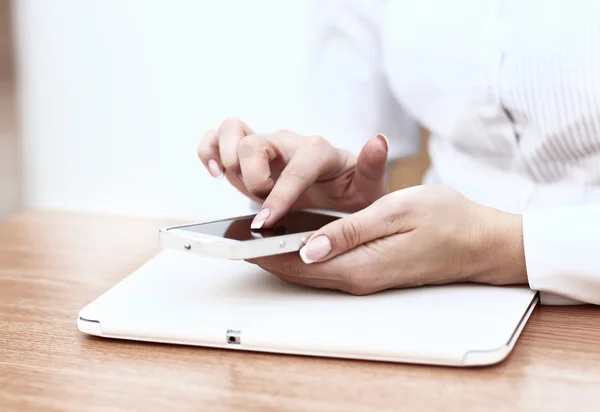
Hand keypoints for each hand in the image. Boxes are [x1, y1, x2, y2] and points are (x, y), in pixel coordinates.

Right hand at [197, 118, 388, 227]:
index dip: (279, 196)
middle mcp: (288, 142)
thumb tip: (378, 141)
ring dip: (224, 156)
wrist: (334, 189)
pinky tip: (214, 172)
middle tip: (261, 203)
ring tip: (227, 180)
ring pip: (232, 129)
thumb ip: (371, 167)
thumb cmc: (349, 191)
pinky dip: (208, 150)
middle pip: (255, 143)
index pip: (295, 169)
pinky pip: (217, 137)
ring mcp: (266, 144)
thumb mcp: (366, 187)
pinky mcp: (247, 151)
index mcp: (317, 152)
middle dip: (252, 179)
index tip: (266, 221)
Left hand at [249, 185, 527, 294]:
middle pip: (297, 271)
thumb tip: (306, 248)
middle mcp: (357, 279)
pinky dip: (302, 254)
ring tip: (254, 235)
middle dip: (263, 254)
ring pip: (308, 270)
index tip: (235, 236)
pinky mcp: (370, 271)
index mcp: (359, 266)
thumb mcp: (396, 213)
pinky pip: (325, 266)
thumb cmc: (447, 219)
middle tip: (234, 235)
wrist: (481, 242)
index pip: (296, 262)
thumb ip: (349, 230)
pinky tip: (293, 239)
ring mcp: (364, 278)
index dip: (263, 249)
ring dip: (280, 255)